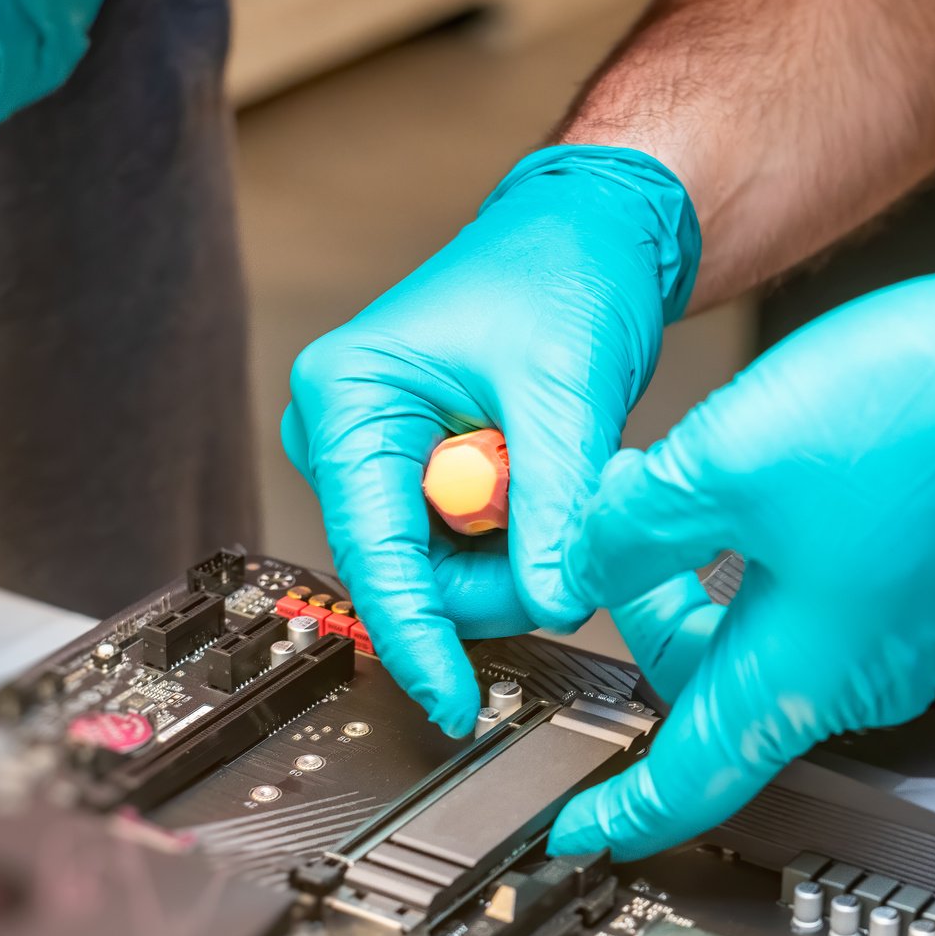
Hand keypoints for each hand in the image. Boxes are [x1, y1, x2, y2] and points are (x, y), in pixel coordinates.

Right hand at [283, 146, 700, 735]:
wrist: (589, 236)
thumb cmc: (560, 271)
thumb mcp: (564, 393)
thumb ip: (555, 507)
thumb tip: (553, 599)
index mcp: (348, 398)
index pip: (373, 550)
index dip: (417, 635)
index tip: (452, 699)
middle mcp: (345, 432)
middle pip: (411, 571)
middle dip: (496, 574)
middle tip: (568, 526)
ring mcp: (378, 456)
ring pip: (445, 570)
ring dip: (515, 553)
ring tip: (562, 476)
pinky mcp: (419, 474)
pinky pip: (466, 549)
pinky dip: (518, 538)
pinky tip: (548, 485)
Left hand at [550, 211, 934, 859]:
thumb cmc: (927, 411)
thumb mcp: (725, 459)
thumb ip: (631, 528)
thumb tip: (583, 565)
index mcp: (805, 675)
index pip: (692, 778)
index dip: (623, 809)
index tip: (582, 826)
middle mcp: (873, 677)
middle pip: (732, 690)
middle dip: (666, 623)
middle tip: (633, 539)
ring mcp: (927, 639)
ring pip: (792, 637)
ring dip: (734, 580)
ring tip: (717, 486)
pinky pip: (854, 602)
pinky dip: (802, 560)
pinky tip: (802, 480)